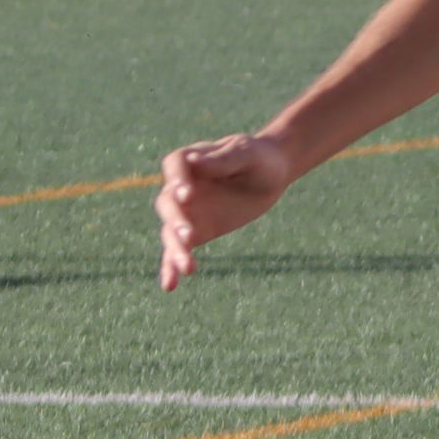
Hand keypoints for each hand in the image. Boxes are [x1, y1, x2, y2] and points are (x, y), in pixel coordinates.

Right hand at [157, 131, 295, 288]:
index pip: (174, 166)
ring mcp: (185, 212)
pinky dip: (171, 267)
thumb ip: (222, 159)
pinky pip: (178, 250)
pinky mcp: (196, 232)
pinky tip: (169, 285)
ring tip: (187, 266)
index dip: (177, 180)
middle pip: (168, 203)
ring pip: (171, 231)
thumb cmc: (257, 157)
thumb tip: (193, 162)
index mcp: (189, 159)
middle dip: (176, 219)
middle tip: (189, 234)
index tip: (187, 194)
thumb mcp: (246, 153)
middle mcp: (180, 186)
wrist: (271, 174)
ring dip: (175, 249)